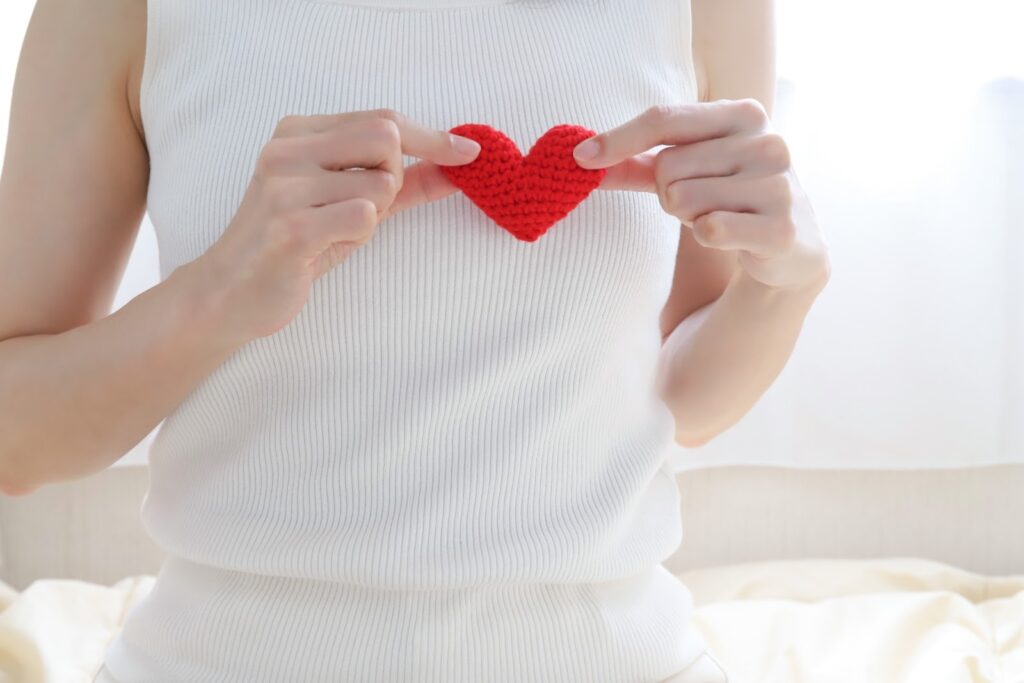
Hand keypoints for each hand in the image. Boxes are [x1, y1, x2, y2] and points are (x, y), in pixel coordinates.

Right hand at [190, 108, 480, 344]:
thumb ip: (404, 182)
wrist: (231, 292)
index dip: (432, 137)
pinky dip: (359, 235)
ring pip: (380, 185)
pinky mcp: (290, 226)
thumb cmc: (297, 244)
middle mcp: (287, 149)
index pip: (383, 118)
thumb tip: (458, 164)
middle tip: (367, 209)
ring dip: (374, 217)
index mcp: (298, 132)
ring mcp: (285, 186)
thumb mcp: (352, 204)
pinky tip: (326, 246)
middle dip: (395, 177)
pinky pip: (363, 216)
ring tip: (335, 232)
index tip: (468, 153)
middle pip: (386, 137)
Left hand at [572, 100, 830, 292]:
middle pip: (667, 167)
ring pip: (682, 200)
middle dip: (668, 192)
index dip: (619, 139)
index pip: (664, 119)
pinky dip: (707, 236)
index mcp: (743, 114)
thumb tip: (583, 159)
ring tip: (718, 215)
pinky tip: (730, 235)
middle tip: (700, 201)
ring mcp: (778, 184)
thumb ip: (638, 163)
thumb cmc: (728, 196)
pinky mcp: (781, 227)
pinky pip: (709, 229)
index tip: (582, 157)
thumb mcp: (686, 170)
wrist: (791, 244)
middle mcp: (767, 141)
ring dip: (688, 216)